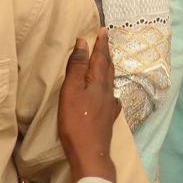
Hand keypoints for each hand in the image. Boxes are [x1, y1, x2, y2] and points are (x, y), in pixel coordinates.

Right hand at [58, 29, 120, 182]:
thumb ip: (77, 66)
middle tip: (105, 42)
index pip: (101, 57)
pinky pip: (111, 96)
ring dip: (107, 68)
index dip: (101, 43)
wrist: (90, 152)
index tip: (103, 30)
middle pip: (108, 67)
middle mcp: (108, 90)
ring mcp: (111, 104)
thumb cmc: (76, 120)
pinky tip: (109, 93)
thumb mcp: (71, 91)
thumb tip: (84, 42)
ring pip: (110, 81)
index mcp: (99, 81)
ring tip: (105, 62)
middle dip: (106, 53)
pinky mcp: (109, 117)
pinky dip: (108, 88)